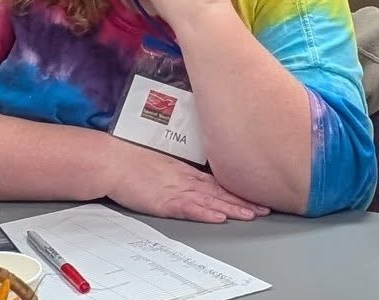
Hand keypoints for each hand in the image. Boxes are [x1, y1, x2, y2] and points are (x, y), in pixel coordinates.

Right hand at [104, 139, 269, 222]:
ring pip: (211, 200)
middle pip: (221, 192)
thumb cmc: (132, 161)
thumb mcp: (163, 166)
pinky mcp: (164, 201)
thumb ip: (180, 173)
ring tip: (252, 214)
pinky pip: (189, 208)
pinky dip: (205, 212)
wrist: (113, 161)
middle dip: (244, 201)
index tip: (256, 195)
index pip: (218, 183)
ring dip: (232, 208)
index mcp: (186, 172)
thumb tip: (195, 179)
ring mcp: (176, 190)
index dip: (239, 190)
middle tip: (265, 207)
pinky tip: (218, 216)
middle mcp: (186, 180)